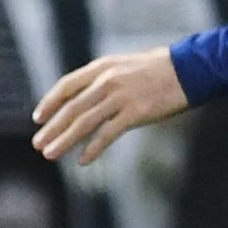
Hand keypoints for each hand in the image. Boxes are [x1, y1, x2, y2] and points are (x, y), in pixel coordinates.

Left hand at [30, 46, 189, 163]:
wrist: (190, 70)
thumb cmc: (159, 70)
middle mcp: (107, 80)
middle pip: (72, 107)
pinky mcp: (136, 112)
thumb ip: (104, 79)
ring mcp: (121, 96)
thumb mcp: (125, 66)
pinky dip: (93, 148)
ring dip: (65, 140)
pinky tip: (83, 160)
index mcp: (102, 67)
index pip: (67, 85)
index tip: (38, 118)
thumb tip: (85, 97)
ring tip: (50, 154)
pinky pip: (108, 133)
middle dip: (52, 128)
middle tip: (38, 144)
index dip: (50, 102)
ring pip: (84, 122)